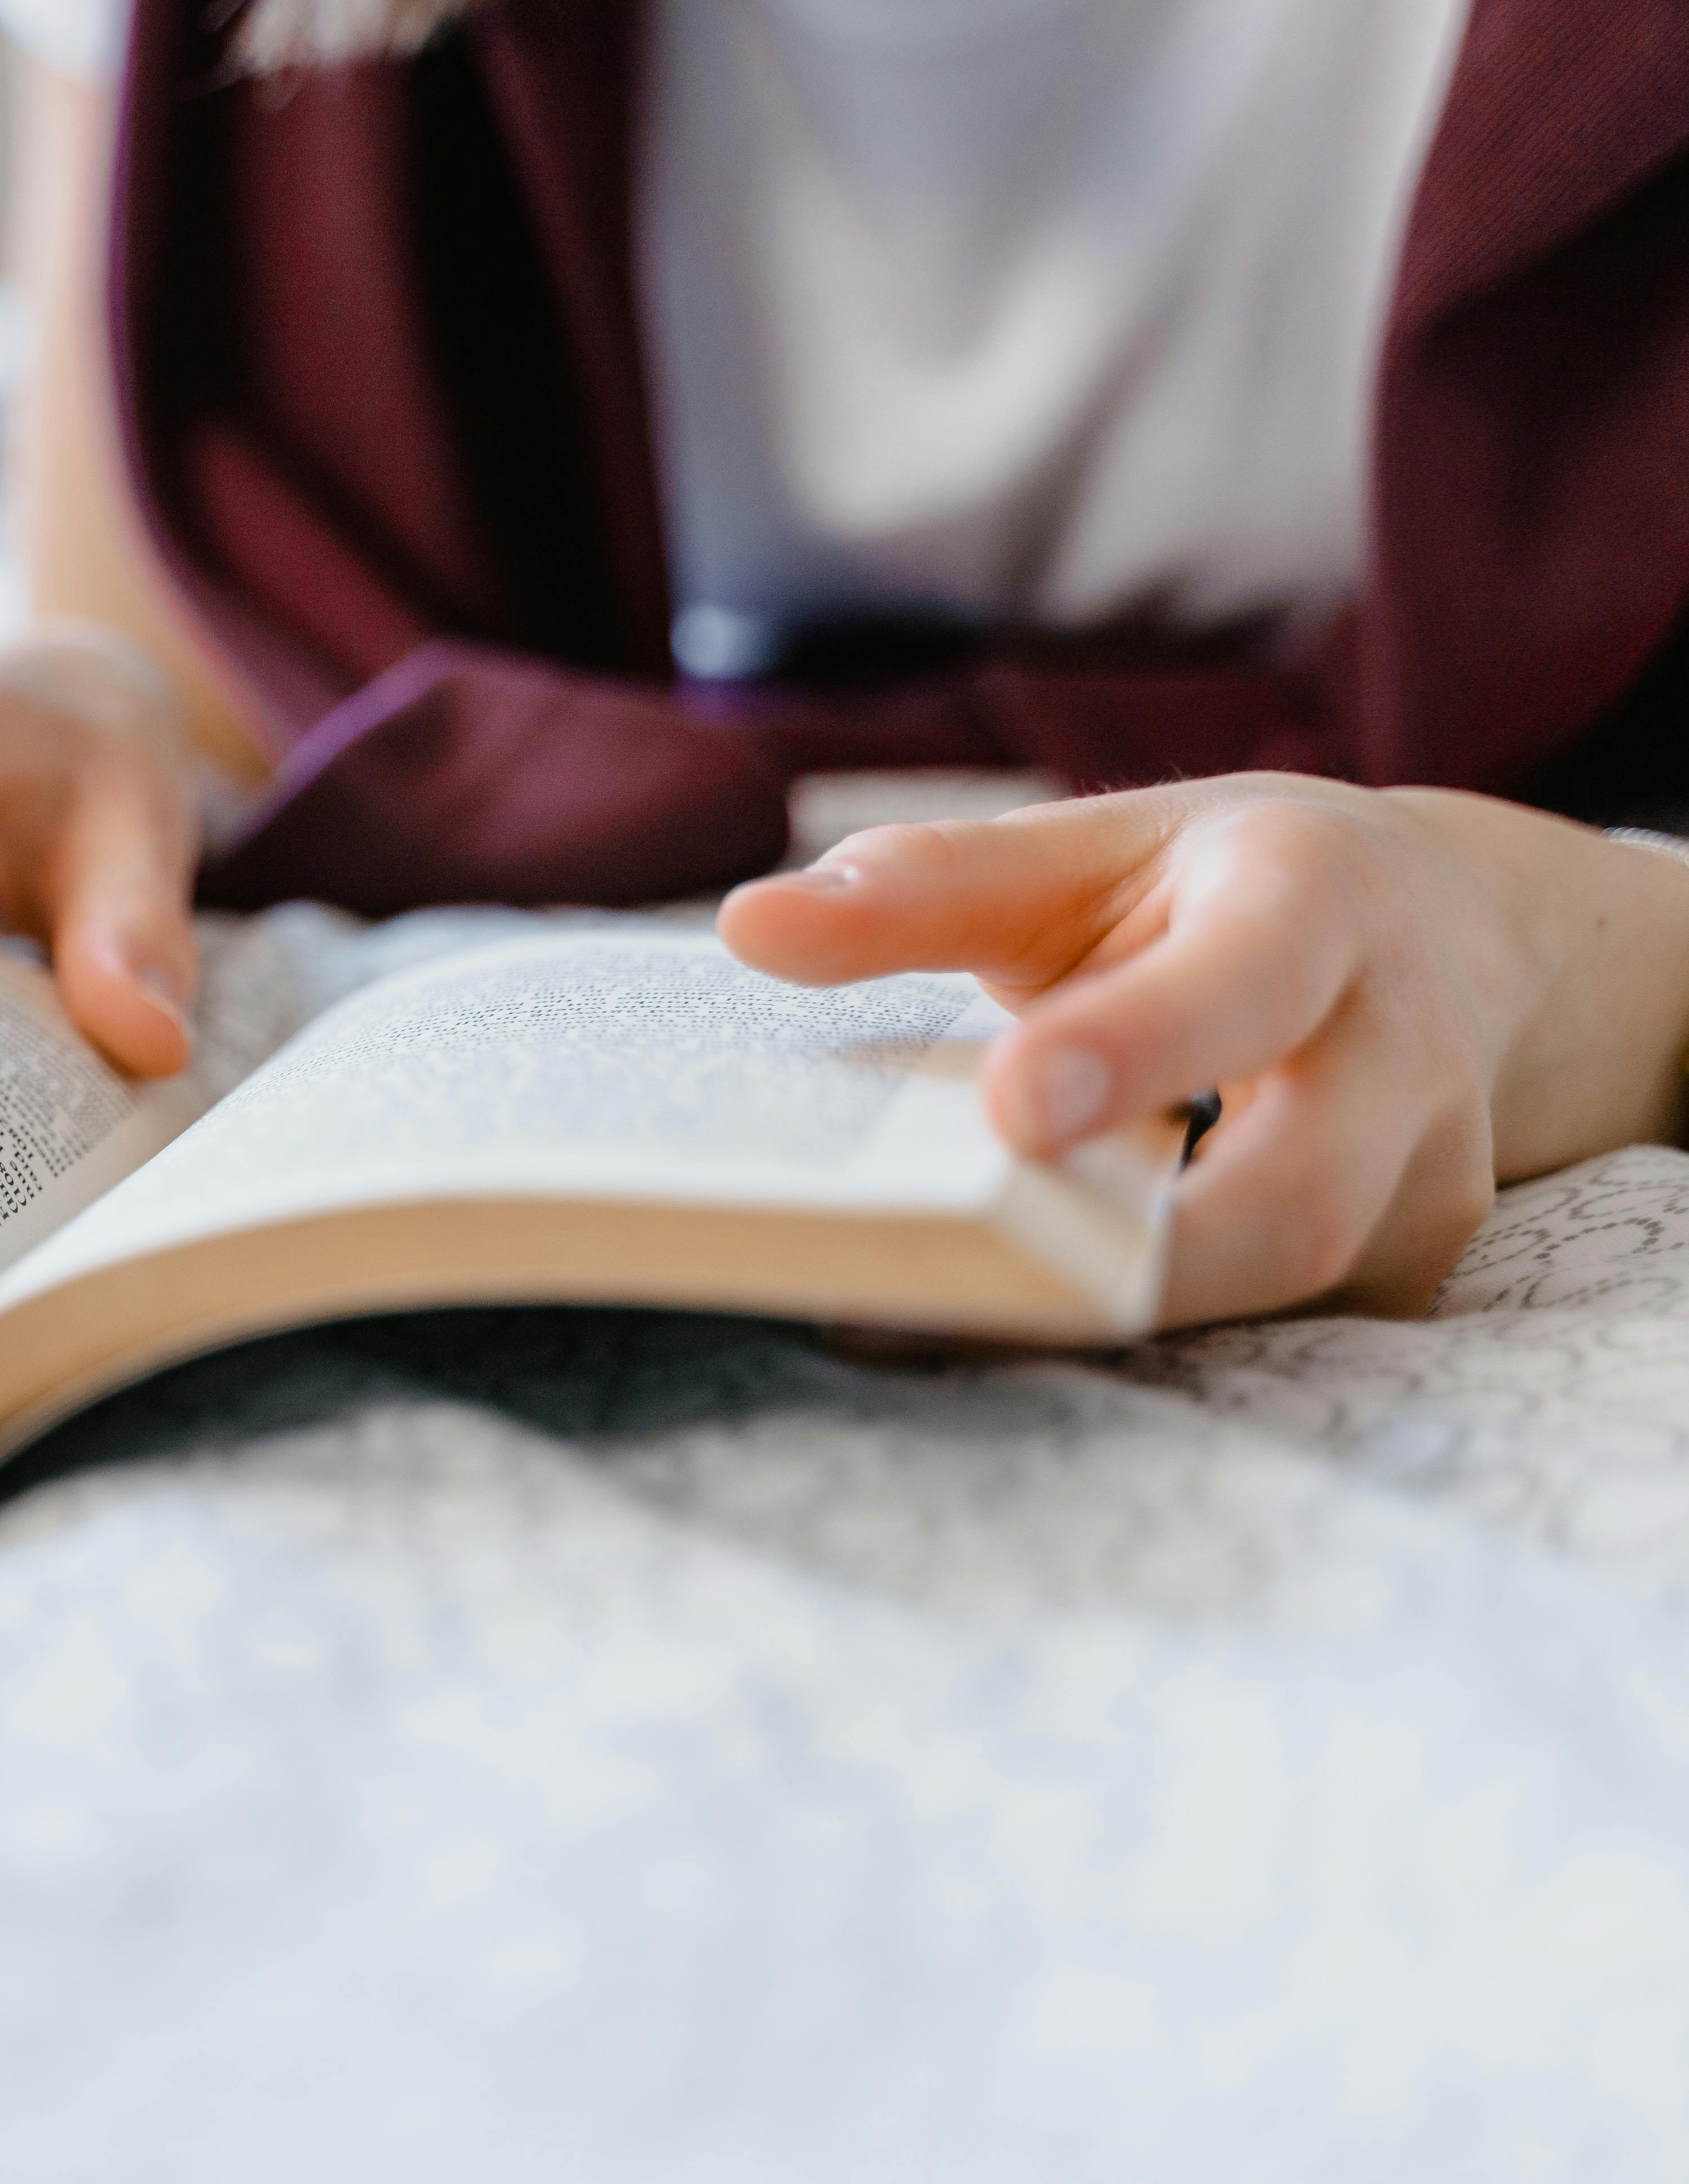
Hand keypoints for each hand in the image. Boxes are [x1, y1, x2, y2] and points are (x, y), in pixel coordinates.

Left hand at [717, 774, 1688, 1327]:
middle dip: (1124, 1256)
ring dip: (1105, 1313)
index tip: (1013, 1106)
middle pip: (1291, 1198)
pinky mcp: (1398, 1269)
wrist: (1434, 935)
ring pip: (1278, 1288)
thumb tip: (748, 925)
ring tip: (918, 1312)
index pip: (1245, 980)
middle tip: (935, 1278)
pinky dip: (1131, 1330)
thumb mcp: (1084, 853)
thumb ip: (924, 888)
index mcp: (1316, 907)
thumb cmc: (1212, 891)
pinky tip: (993, 1324)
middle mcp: (1399, 1056)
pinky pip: (1270, 1328)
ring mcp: (1420, 1180)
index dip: (1138, 1047)